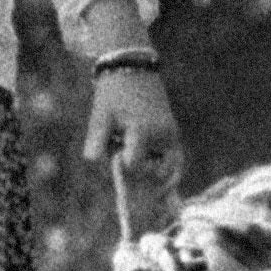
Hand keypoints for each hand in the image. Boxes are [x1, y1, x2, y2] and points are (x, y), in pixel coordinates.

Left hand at [84, 65, 182, 238]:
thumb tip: (95, 162)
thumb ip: (96, 141)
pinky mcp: (173, 134)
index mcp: (144, 131)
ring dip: (160, 181)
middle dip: (150, 187)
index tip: (119, 169)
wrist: (132, 66)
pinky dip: (166, 172)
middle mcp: (164, 136)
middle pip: (162, 175)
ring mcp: (172, 136)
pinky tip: (159, 186)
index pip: (136, 165)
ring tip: (154, 198)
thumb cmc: (113, 93)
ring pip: (173, 170)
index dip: (125, 169)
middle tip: (143, 203)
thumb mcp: (99, 115)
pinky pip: (174, 161)